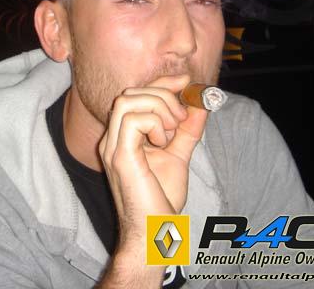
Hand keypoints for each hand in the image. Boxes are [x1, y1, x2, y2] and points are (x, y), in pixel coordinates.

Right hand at [99, 74, 208, 246]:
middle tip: (181, 117)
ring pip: (128, 100)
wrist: (154, 232)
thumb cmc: (161, 199)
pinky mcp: (119, 156)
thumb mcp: (179, 155)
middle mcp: (112, 138)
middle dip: (162, 94)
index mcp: (123, 136)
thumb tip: (201, 104)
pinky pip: (133, 120)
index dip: (161, 83)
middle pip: (131, 93)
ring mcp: (112, 146)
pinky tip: (163, 143)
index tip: (185, 81)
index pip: (136, 95)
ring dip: (158, 107)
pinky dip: (154, 123)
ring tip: (172, 130)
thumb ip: (187, 130)